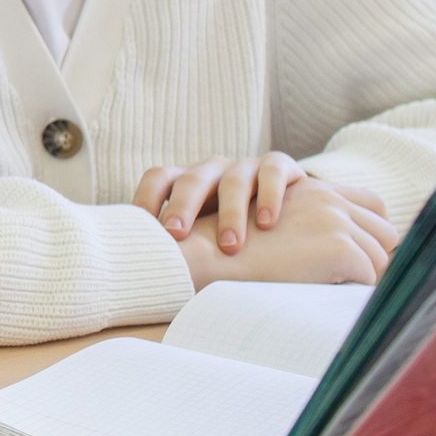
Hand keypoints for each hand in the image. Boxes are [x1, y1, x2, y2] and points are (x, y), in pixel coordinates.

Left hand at [135, 153, 316, 253]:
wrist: (291, 216)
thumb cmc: (231, 231)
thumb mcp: (203, 233)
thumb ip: (180, 243)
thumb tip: (144, 269)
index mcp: (187, 182)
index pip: (159, 178)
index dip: (147, 198)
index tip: (144, 230)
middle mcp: (213, 170)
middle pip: (192, 180)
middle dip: (182, 207)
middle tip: (177, 236)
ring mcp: (245, 166)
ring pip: (233, 180)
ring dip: (230, 213)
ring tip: (230, 247)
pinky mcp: (279, 166)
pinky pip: (272, 172)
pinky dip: (269, 195)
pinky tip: (267, 223)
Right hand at [177, 179, 400, 291]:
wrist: (205, 257)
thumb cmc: (225, 251)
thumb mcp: (268, 225)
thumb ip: (300, 226)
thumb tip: (341, 258)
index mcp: (310, 188)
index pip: (371, 203)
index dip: (376, 230)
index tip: (370, 258)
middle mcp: (325, 196)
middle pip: (385, 229)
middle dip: (381, 256)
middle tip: (370, 283)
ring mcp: (333, 218)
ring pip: (381, 253)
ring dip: (369, 276)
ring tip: (350, 295)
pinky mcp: (336, 244)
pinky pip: (368, 274)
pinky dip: (355, 289)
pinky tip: (333, 296)